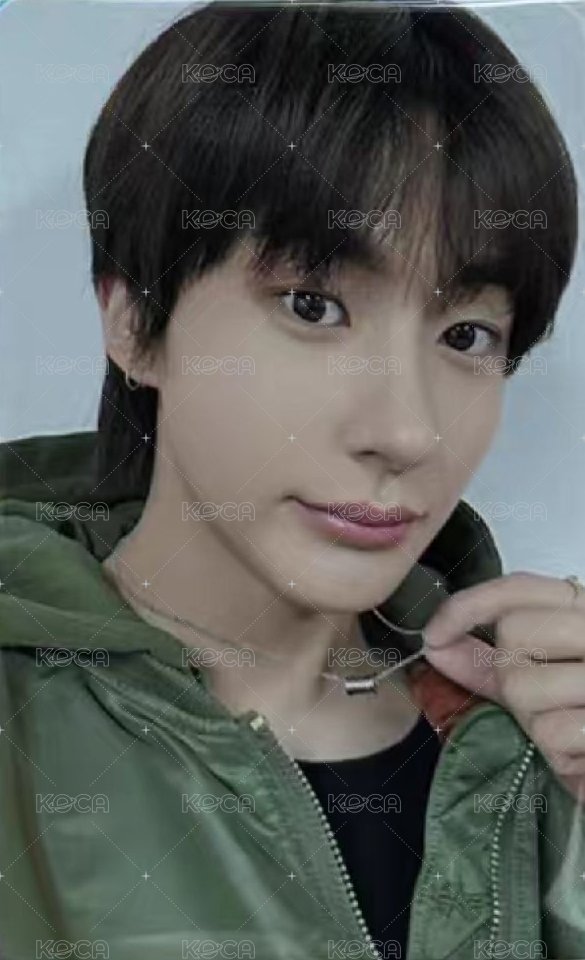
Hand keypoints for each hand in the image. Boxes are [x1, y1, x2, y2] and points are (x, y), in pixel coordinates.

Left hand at [422, 571, 584, 802]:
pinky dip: (562, 754)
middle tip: (546, 700)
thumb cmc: (584, 711)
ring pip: (523, 686)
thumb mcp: (547, 677)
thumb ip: (491, 661)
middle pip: (514, 632)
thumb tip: (436, 645)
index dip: (468, 605)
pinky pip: (553, 734)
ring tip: (570, 726)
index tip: (434, 634)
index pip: (519, 587)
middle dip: (510, 675)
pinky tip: (584, 750)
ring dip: (536, 720)